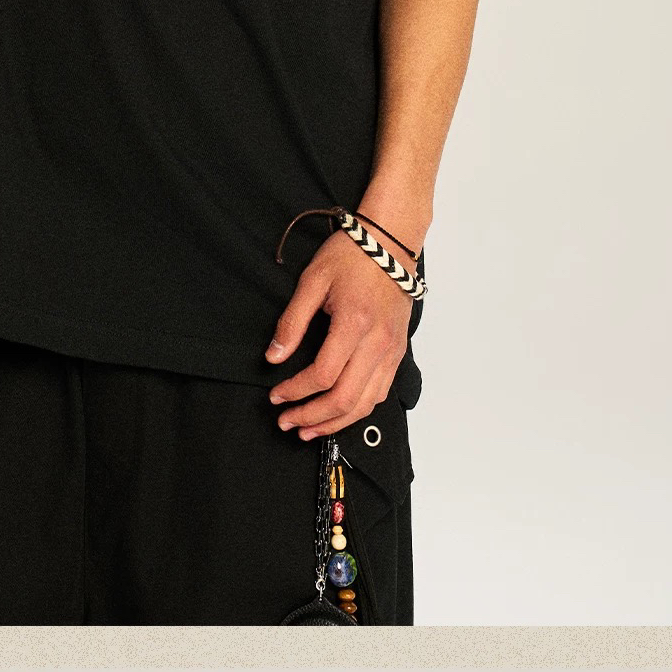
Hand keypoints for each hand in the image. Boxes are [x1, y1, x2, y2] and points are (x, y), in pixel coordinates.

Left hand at [265, 228, 413, 439]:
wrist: (391, 242)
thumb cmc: (351, 255)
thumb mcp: (312, 281)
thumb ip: (292, 322)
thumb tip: (273, 358)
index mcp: (354, 323)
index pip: (322, 375)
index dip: (295, 392)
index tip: (275, 396)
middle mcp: (377, 343)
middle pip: (345, 399)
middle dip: (312, 417)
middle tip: (287, 423)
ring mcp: (391, 350)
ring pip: (366, 404)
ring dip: (335, 422)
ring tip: (309, 429)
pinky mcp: (397, 352)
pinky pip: (380, 393)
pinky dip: (358, 410)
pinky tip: (339, 414)